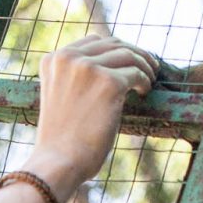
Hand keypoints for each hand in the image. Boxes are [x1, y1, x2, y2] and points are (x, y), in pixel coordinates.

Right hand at [31, 34, 157, 190]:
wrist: (58, 162)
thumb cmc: (60, 139)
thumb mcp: (60, 97)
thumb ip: (76, 78)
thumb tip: (110, 68)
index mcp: (53, 60)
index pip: (93, 41)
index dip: (115, 49)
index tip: (128, 62)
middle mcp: (68, 58)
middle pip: (113, 43)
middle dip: (134, 54)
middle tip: (149, 68)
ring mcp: (88, 68)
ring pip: (128, 54)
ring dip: (144, 65)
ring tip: (149, 81)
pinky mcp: (108, 82)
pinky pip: (136, 73)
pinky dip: (144, 81)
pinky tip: (144, 92)